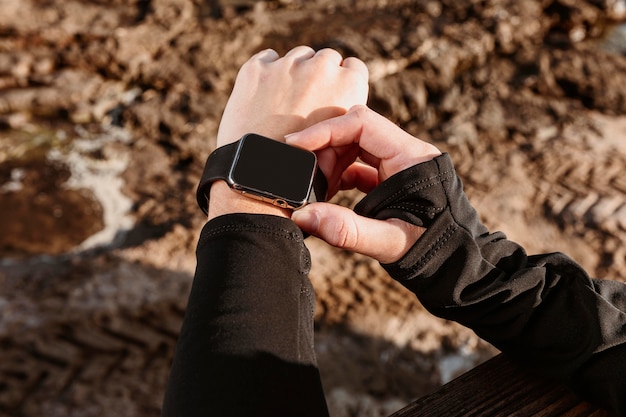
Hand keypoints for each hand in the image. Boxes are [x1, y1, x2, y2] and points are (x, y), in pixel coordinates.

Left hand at [208, 46, 368, 219]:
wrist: (262, 181)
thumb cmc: (307, 175)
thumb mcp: (344, 153)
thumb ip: (350, 125)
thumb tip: (350, 116)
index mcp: (350, 84)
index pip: (353, 66)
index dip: (342, 82)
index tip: (331, 96)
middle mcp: (321, 67)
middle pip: (324, 58)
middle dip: (317, 77)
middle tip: (305, 104)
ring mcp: (287, 65)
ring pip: (295, 58)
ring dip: (292, 74)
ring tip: (282, 106)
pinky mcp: (256, 69)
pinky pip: (266, 60)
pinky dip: (266, 75)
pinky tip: (263, 99)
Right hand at [287, 105, 441, 263]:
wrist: (456, 266)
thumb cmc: (431, 252)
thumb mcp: (388, 243)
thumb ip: (345, 230)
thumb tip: (302, 216)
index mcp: (411, 157)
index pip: (362, 123)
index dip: (325, 130)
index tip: (296, 145)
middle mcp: (407, 153)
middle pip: (355, 131)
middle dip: (325, 150)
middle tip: (307, 178)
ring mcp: (400, 164)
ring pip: (355, 146)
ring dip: (330, 163)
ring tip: (316, 189)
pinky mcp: (393, 178)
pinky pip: (359, 164)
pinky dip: (340, 175)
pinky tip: (327, 194)